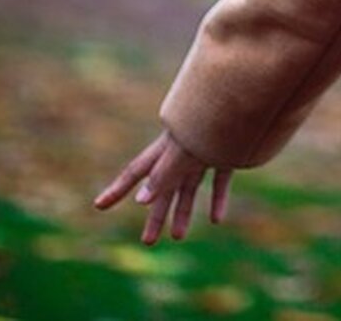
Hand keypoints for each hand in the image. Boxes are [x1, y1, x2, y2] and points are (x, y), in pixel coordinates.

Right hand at [94, 130, 232, 243]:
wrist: (242, 100)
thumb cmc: (207, 123)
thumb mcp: (182, 151)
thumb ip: (163, 175)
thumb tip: (140, 202)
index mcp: (165, 149)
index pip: (136, 172)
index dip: (118, 189)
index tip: (99, 205)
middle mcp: (182, 151)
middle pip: (164, 188)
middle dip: (155, 215)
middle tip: (147, 241)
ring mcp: (205, 151)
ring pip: (190, 186)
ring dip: (183, 211)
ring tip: (177, 237)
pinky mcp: (227, 152)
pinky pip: (220, 179)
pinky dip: (217, 198)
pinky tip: (218, 219)